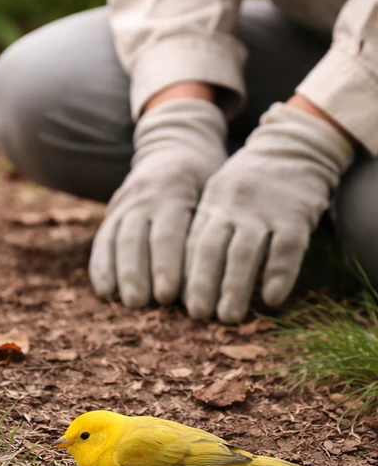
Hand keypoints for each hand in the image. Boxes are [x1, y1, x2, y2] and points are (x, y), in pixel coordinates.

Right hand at [89, 97, 227, 307]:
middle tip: (141, 304)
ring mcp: (124, 203)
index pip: (167, 233)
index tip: (169, 295)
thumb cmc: (207, 178)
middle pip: (135, 239)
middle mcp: (143, 196)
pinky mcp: (112, 212)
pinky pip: (102, 241)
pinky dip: (101, 267)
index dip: (165, 265)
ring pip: (115, 241)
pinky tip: (104, 291)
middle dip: (136, 274)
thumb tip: (215, 278)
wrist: (177, 145)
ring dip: (118, 274)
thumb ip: (207, 228)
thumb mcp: (214, 192)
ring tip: (125, 302)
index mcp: (174, 189)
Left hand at [184, 102, 354, 322]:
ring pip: (245, 253)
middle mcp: (232, 207)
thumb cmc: (246, 184)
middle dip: (201, 284)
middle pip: (210, 250)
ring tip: (228, 317)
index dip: (179, 273)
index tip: (168, 301)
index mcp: (208, 204)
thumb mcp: (215, 197)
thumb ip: (200, 230)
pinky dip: (278, 274)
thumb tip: (176, 278)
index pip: (188, 242)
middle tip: (197, 315)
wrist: (292, 147)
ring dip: (235, 287)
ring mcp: (264, 211)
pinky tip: (272, 299)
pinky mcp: (296, 216)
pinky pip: (286, 249)